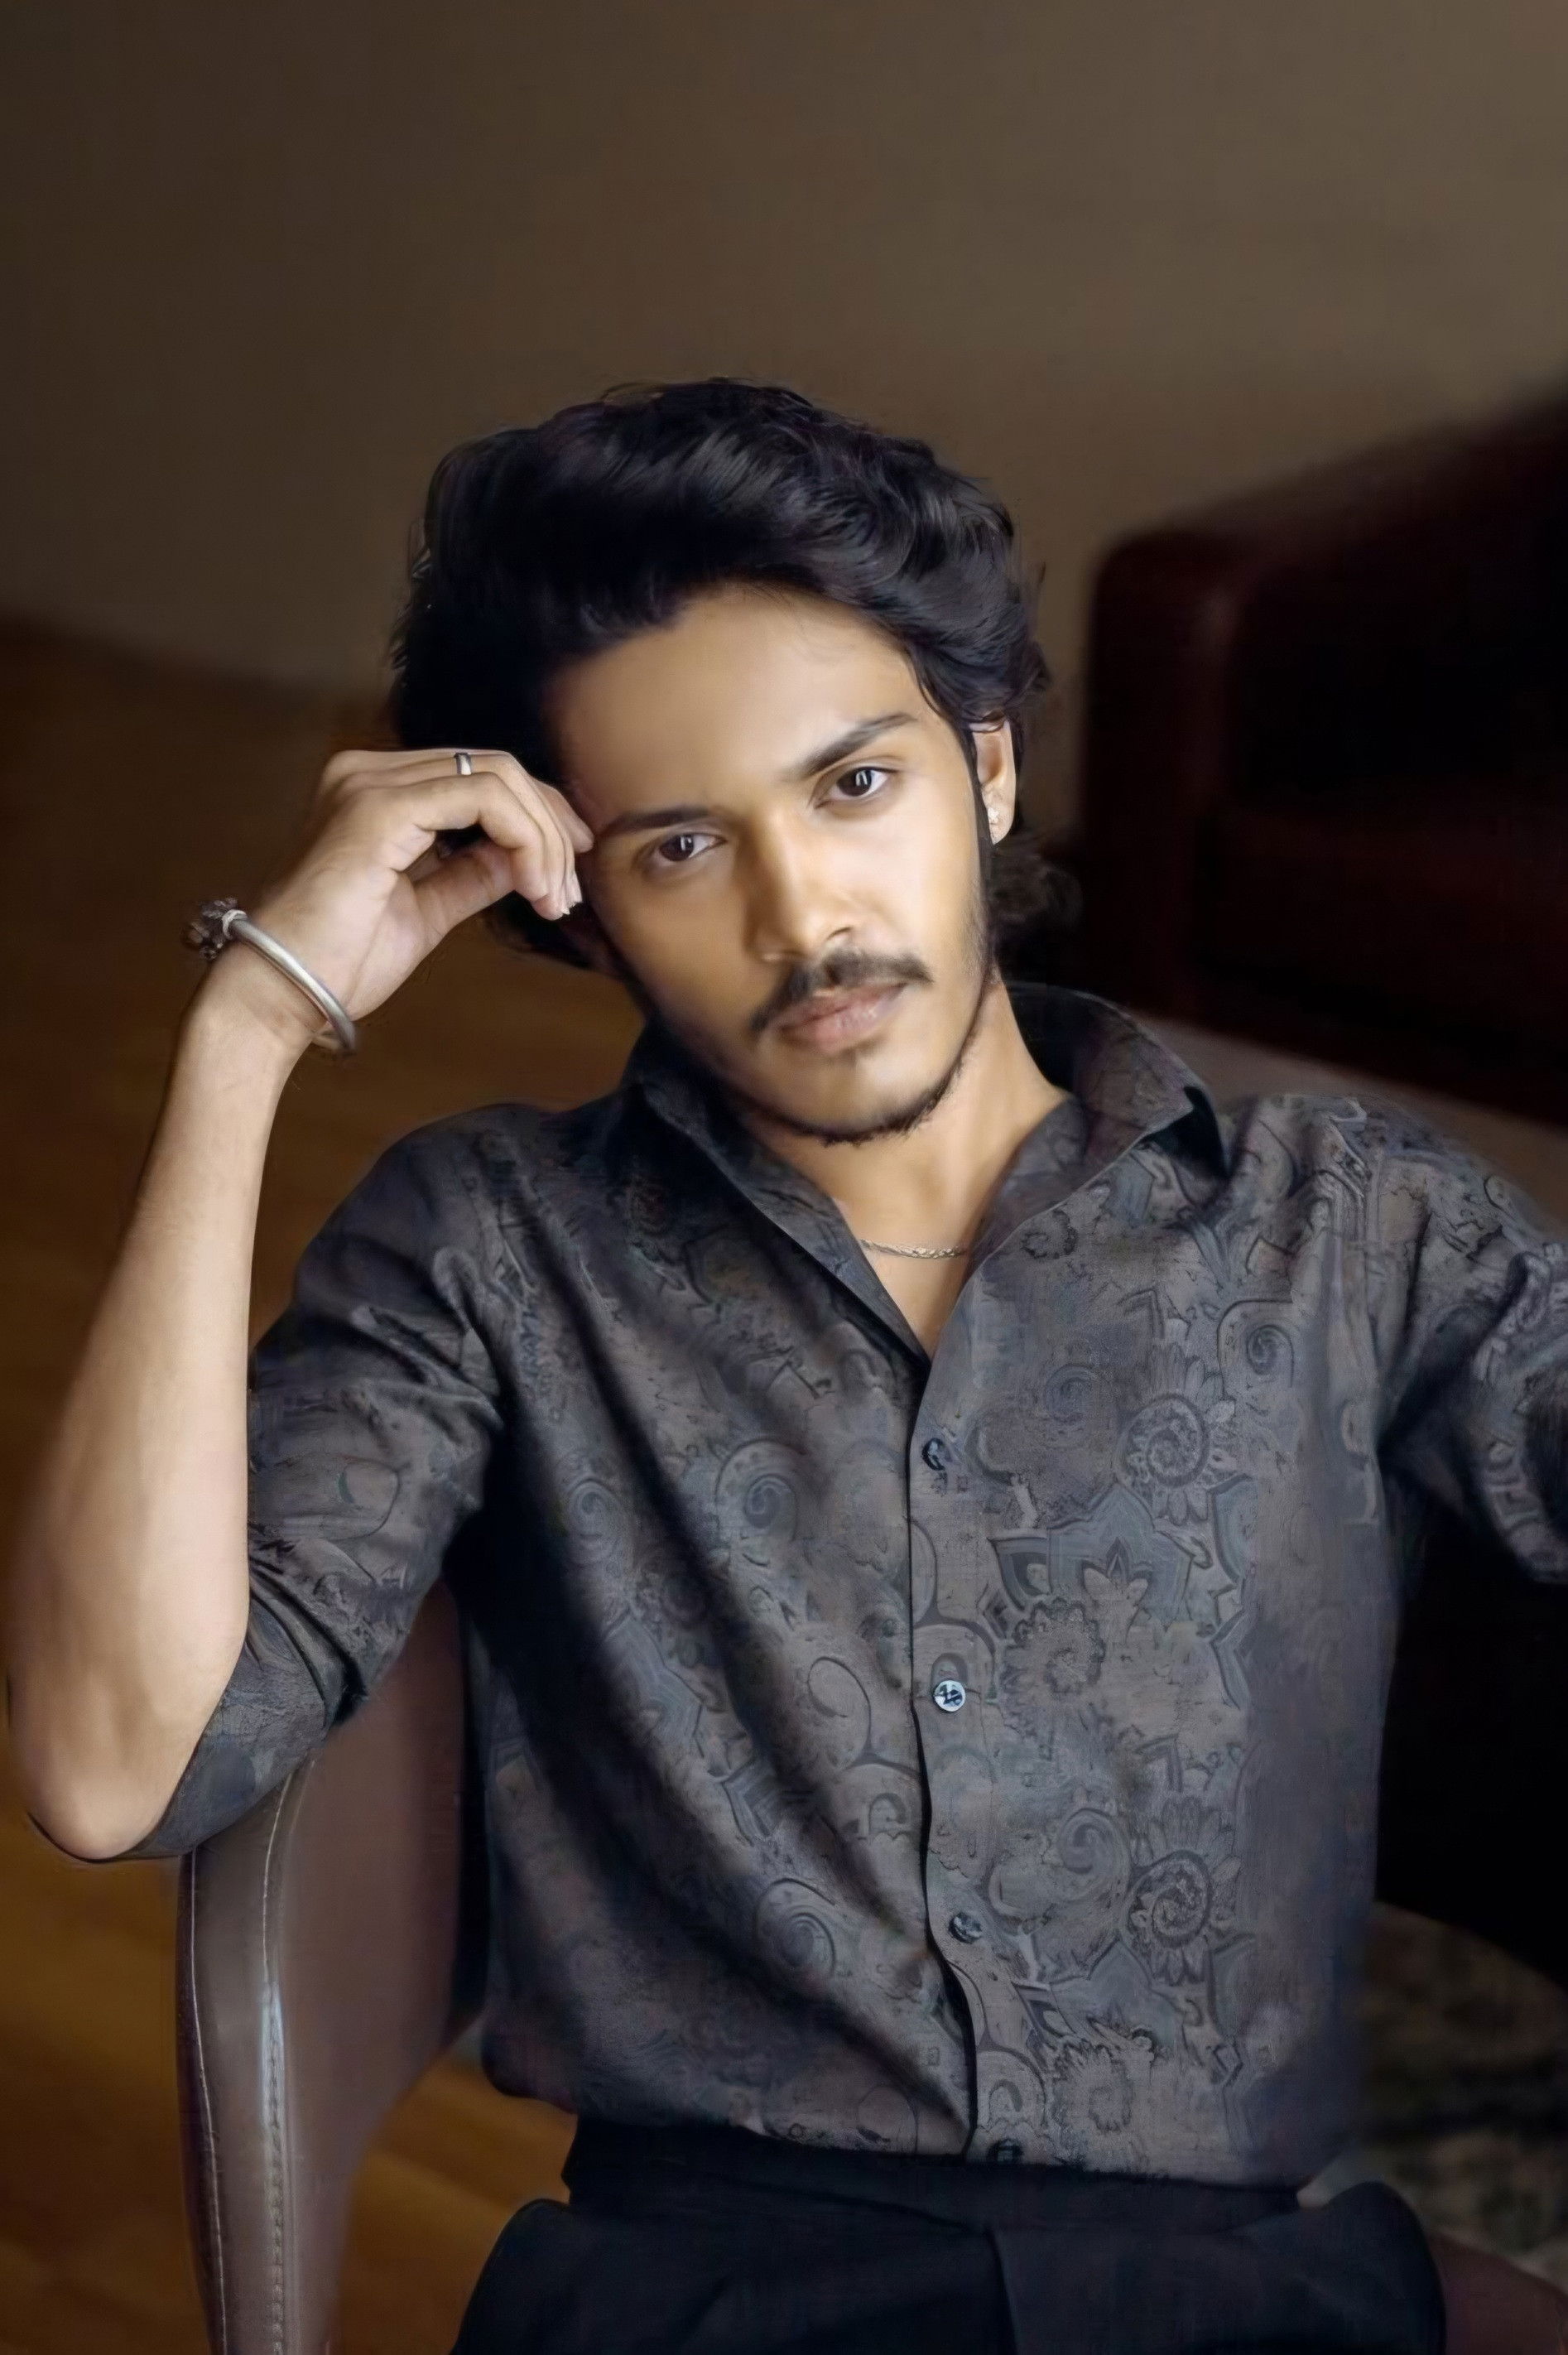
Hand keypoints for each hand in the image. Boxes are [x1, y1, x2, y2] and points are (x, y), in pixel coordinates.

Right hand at [196, 746, 594, 1050]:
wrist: (280, 994)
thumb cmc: (339, 962)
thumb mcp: (427, 909)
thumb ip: (471, 874)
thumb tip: (524, 857)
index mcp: (376, 790)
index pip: (479, 777)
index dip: (539, 818)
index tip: (566, 875)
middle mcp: (368, 772)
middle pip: (496, 769)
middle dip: (551, 826)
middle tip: (570, 891)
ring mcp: (370, 783)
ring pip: (497, 777)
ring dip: (542, 839)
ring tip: (554, 898)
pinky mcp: (379, 808)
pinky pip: (481, 798)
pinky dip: (523, 838)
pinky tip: (532, 885)